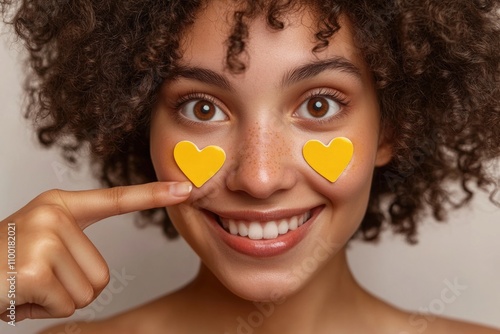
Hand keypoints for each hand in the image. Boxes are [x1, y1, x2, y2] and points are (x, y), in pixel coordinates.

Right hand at [0, 181, 191, 321]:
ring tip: (26, 284)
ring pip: (88, 290)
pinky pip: (67, 304)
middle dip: (71, 287)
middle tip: (35, 277)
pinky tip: (18, 295)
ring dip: (56, 299)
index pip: (116, 199)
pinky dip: (42, 311)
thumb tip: (100, 275)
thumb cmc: (2, 264)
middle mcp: (55, 214)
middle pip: (102, 271)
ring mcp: (45, 237)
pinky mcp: (37, 266)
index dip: (153, 196)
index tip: (185, 189)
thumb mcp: (41, 243)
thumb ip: (74, 246)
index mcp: (60, 206)